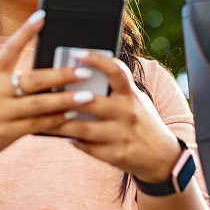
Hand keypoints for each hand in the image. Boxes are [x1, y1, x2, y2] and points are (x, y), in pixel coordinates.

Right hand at [0, 11, 98, 169]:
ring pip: (39, 104)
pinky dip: (56, 120)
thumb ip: (15, 77)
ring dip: (66, 100)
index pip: (10, 48)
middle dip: (62, 75)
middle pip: (34, 79)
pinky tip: (72, 115)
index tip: (42, 15)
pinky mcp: (6, 132)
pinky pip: (37, 125)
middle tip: (85, 71)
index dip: (26, 31)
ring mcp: (0, 113)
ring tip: (87, 96)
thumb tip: (51, 68)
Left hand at [46, 51, 183, 182]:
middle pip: (92, 101)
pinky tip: (65, 136)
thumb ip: (115, 89)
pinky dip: (74, 140)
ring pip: (83, 127)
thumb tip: (80, 78)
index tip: (77, 53)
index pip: (115, 70)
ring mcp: (122, 135)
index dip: (96, 60)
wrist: (162, 156)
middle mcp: (128, 113)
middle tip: (48, 94)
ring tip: (47, 118)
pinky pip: (88, 146)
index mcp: (132, 95)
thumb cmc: (142, 121)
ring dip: (61, 123)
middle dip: (67, 99)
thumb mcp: (135, 100)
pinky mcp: (116, 155)